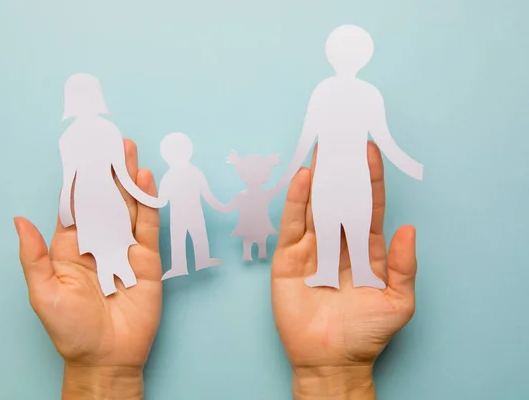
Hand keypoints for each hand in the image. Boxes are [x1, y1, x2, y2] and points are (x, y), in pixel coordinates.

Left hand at [14, 139, 161, 399]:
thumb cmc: (70, 328)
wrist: (106, 357)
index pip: (75, 205)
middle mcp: (99, 241)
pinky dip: (148, 202)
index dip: (78, 179)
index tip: (80, 152)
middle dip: (107, 170)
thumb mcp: (44, 292)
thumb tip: (18, 219)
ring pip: (128, 206)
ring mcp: (125, 248)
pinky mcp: (147, 259)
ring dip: (128, 178)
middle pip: (104, 199)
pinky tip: (145, 180)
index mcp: (71, 246)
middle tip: (111, 140)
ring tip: (129, 150)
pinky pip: (148, 226)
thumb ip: (33, 256)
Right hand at [271, 142, 417, 399]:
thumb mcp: (398, 301)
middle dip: (341, 168)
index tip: (370, 150)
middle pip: (339, 197)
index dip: (370, 179)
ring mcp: (311, 247)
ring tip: (322, 147)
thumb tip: (409, 228)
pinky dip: (295, 200)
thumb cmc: (367, 333)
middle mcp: (338, 242)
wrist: (331, 358)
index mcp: (366, 249)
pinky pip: (292, 224)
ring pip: (315, 204)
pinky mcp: (288, 258)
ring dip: (318, 176)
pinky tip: (302, 178)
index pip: (368, 206)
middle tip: (342, 136)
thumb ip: (403, 265)